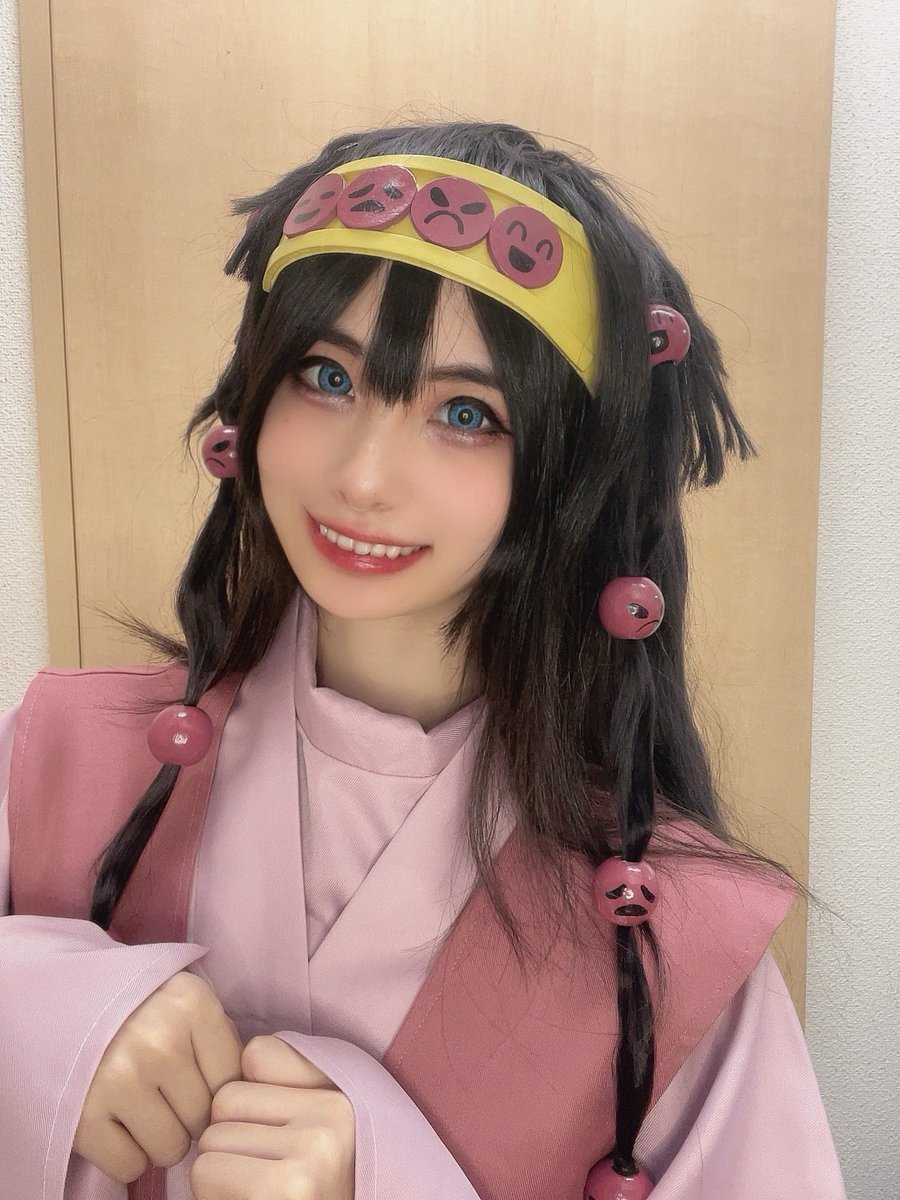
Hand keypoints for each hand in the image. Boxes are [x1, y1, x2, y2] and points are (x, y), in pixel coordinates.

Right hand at [74, 970, 242, 1183]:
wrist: (51, 999)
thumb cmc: (134, 1006)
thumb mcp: (185, 999)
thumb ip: (218, 1037)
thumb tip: (246, 1090)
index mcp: (193, 1005)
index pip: (232, 1080)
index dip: (217, 1090)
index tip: (198, 1083)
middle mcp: (161, 1041)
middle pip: (202, 1118)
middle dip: (189, 1117)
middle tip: (168, 1100)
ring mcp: (120, 1079)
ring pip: (170, 1149)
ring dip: (161, 1140)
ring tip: (146, 1113)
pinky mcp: (83, 1116)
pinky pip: (129, 1166)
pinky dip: (128, 1157)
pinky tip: (120, 1126)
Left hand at [191, 1034, 355, 1199]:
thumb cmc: (309, 1189)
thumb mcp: (312, 1126)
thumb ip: (287, 1079)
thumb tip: (237, 1053)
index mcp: (342, 1092)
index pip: (257, 1055)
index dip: (247, 1098)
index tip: (267, 1131)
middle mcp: (334, 1114)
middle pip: (226, 1099)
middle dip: (228, 1140)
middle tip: (260, 1176)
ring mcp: (312, 1151)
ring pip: (211, 1138)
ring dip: (217, 1173)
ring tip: (255, 1194)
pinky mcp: (284, 1188)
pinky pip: (207, 1172)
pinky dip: (212, 1197)